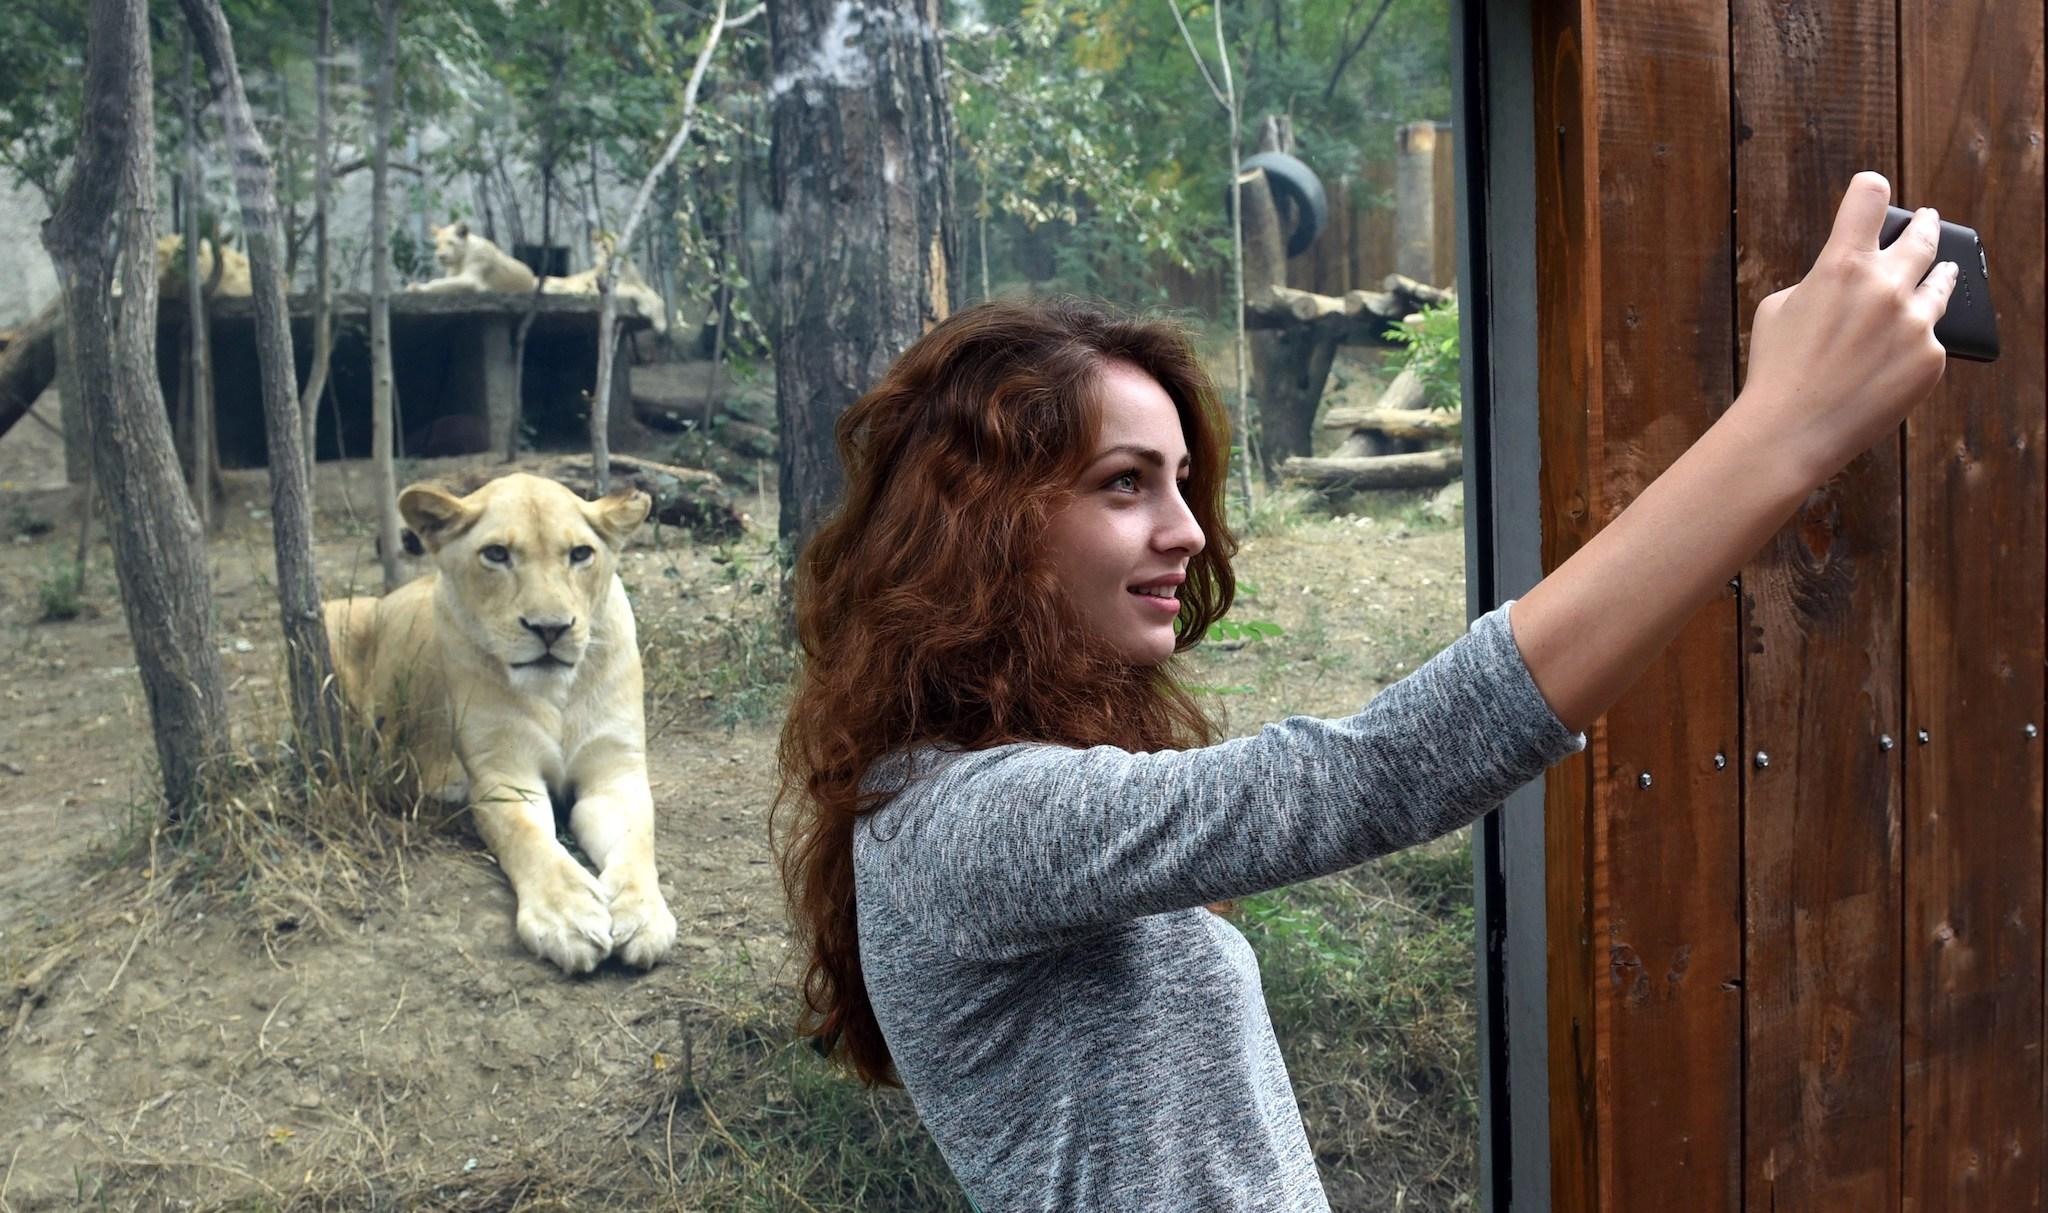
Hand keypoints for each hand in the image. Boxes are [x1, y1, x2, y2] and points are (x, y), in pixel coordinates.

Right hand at [1735, 171, 1958, 483]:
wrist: (1792, 431)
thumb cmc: (1776, 370)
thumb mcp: (1779, 309)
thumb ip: (1820, 282)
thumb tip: (1848, 281)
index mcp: (1841, 264)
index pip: (1868, 197)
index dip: (1870, 188)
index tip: (1874, 188)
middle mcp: (1886, 285)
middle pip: (1922, 235)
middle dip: (1924, 224)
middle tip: (1928, 220)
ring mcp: (1916, 322)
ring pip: (1942, 284)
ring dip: (1942, 273)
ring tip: (1945, 270)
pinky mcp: (1932, 358)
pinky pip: (1932, 338)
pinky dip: (1918, 340)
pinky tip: (1901, 351)